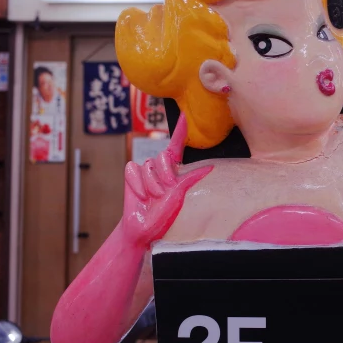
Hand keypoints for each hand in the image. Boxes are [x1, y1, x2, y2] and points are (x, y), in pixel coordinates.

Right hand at [121, 114, 211, 245]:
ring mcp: (144, 170)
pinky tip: (140, 196)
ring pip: (148, 164)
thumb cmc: (162, 214)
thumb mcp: (179, 195)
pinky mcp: (131, 174)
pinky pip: (132, 168)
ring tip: (151, 198)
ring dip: (151, 184)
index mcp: (173, 171)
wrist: (143, 227)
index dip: (179, 130)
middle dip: (164, 175)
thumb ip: (190, 179)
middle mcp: (159, 167)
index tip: (184, 115)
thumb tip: (210, 166)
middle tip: (163, 191)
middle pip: (163, 156)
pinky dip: (137, 183)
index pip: (176, 146)